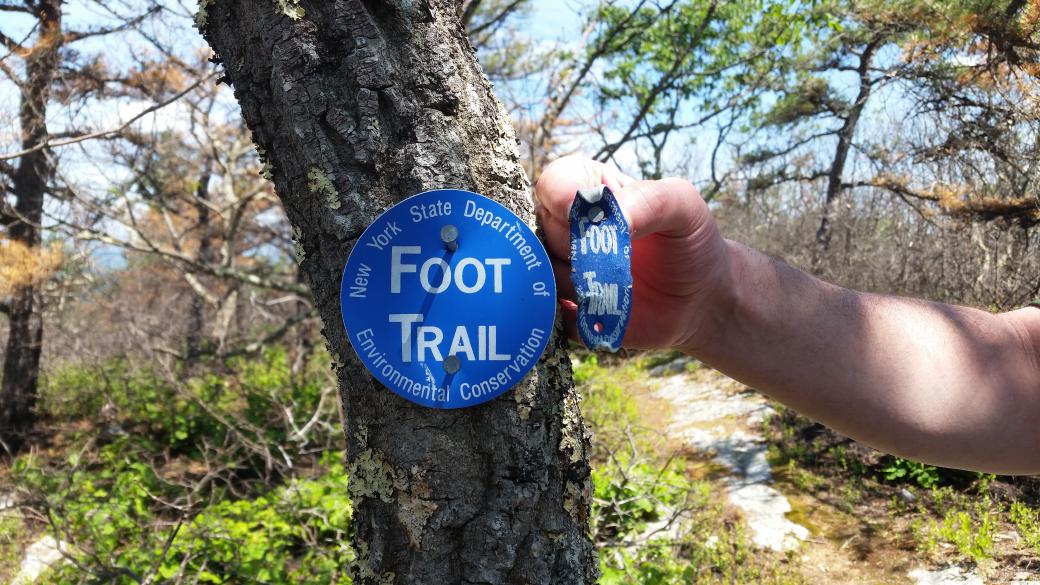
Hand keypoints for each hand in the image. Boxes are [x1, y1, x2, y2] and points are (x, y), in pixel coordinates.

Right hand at [534, 155, 732, 352]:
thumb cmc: (690, 241)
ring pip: (544, 274)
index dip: (560, 197)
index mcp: (590, 193)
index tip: (580, 213)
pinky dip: (576, 314)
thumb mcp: (682, 204)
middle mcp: (569, 230)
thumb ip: (647, 197)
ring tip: (619, 283)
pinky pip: (552, 315)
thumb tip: (606, 220)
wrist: (703, 298)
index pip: (552, 184)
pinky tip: (607, 310)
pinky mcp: (570, 312)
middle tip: (616, 254)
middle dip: (576, 244)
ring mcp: (566, 272)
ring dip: (581, 282)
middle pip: (542, 230)